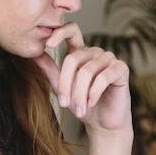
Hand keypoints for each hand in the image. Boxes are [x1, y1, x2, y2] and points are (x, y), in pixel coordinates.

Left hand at [32, 22, 131, 137]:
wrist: (102, 123)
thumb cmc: (82, 104)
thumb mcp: (62, 87)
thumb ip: (50, 70)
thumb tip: (34, 54)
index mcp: (80, 52)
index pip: (71, 31)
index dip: (60, 32)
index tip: (48, 44)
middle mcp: (95, 52)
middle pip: (73, 59)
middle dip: (66, 84)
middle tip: (63, 104)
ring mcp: (109, 59)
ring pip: (87, 71)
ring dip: (80, 94)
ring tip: (79, 109)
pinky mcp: (121, 69)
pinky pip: (103, 77)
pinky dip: (94, 93)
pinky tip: (91, 103)